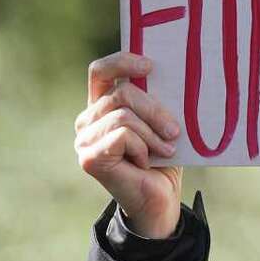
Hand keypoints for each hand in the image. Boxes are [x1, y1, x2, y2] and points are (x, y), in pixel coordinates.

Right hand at [74, 52, 183, 238]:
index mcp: (103, 105)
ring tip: (165, 150)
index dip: (123, 61)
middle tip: (174, 130)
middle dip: (155, 109)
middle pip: (121, 93)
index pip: (101, 71)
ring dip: (153, 133)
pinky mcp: (89, 158)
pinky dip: (142, 147)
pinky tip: (145, 163)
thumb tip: (173, 71)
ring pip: (123, 114)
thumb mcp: (161, 121)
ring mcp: (85, 140)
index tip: (151, 67)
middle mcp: (88, 120)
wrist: (160, 198)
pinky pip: (122, 135)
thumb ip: (156, 98)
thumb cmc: (163, 157)